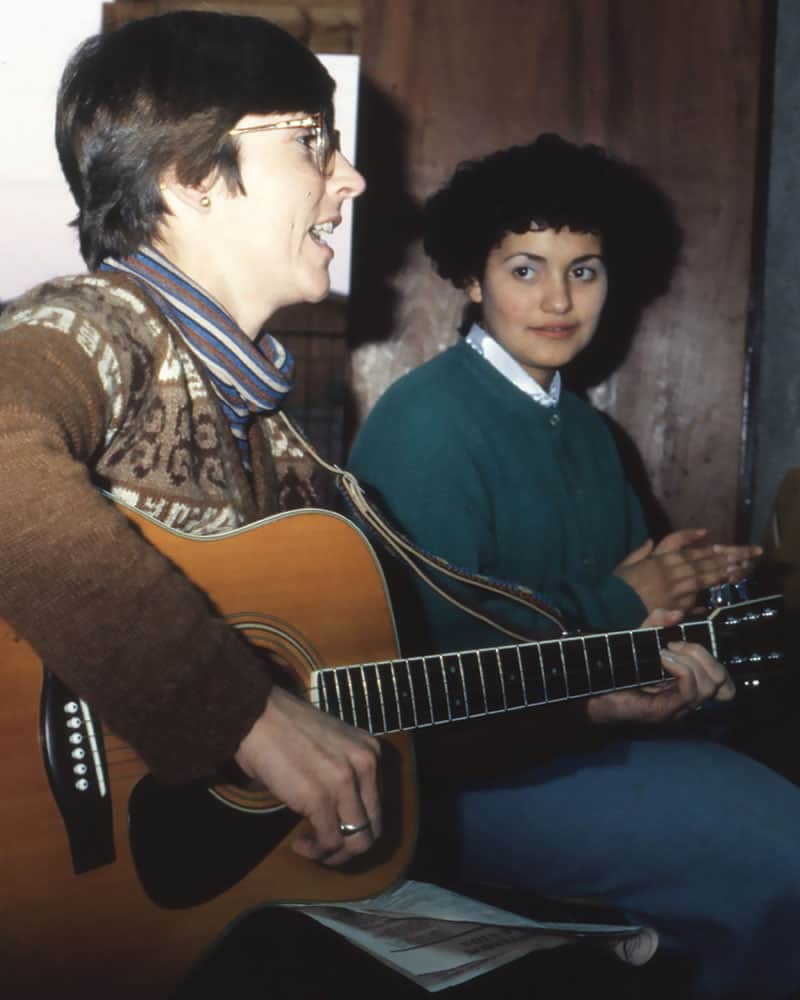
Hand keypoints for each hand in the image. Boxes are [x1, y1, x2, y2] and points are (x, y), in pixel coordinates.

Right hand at [234, 685, 381, 865]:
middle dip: (350, 847)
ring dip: (333, 854)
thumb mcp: (333, 745)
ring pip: (356, 841)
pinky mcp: (319, 798)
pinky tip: (300, 843)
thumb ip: (346, 772)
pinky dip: (316, 850)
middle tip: (325, 848)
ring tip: (310, 847)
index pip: (378, 805)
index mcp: (371, 752)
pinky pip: (329, 841)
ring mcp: (345, 783)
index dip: (359, 826)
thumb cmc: (286, 728)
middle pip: (373, 828)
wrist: (258, 715)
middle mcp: (366, 766)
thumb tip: (343, 812)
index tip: (336, 829)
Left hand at [586, 608, 735, 724]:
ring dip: (691, 661)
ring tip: (664, 653)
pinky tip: (663, 660)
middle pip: (721, 680)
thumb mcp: (639, 638)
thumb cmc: (616, 668)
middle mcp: (687, 698)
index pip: (724, 681)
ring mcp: (678, 708)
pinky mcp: (665, 712)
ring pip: (709, 685)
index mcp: (687, 683)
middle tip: (673, 645)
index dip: (713, 659)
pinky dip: (682, 670)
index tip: (681, 641)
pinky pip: (690, 691)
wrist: (590, 689)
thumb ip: (656, 623)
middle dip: (702, 654)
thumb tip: (677, 614)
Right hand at [614, 529, 761, 613]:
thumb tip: (650, 541)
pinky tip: (713, 598)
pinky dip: (702, 599)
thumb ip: (640, 552)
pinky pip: (692, 602)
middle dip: (722, 558)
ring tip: (736, 570)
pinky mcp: (672, 607)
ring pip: (701, 579)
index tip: (711, 536)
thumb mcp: (625, 564)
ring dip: (718, 574)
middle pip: (700, 563)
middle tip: (742, 554)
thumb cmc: (615, 586)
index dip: (699, 542)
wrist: (608, 607)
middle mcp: (669, 572)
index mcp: (658, 559)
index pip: (685, 548)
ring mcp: (673, 590)